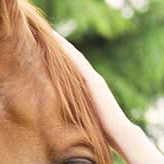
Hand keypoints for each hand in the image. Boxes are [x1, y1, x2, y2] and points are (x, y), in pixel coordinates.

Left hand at [56, 32, 136, 152]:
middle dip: (60, 45)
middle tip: (44, 31)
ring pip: (74, 56)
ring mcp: (93, 78)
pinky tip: (56, 40)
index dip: (61, 56)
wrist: (119, 132)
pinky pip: (77, 61)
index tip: (46, 46)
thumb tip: (60, 116)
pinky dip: (67, 50)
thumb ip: (76, 110)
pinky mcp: (93, 81)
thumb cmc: (102, 131)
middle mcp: (92, 79)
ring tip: (47, 31)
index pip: (73, 67)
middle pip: (73, 57)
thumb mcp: (85, 116)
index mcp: (89, 87)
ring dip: (62, 43)